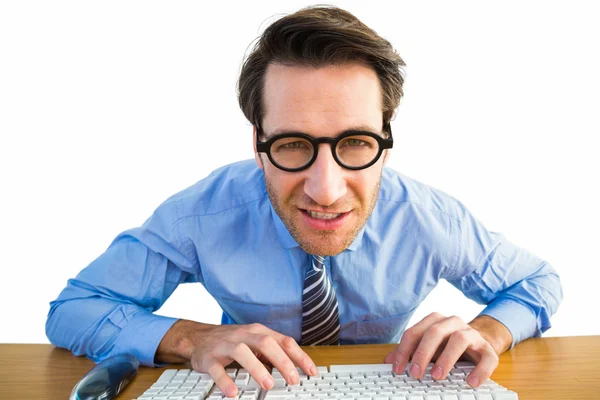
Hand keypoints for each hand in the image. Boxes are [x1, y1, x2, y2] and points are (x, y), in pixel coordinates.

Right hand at [178, 322, 316, 396]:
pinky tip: (233, 392)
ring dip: (257, 368)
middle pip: (266, 343)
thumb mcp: (255, 341)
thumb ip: (273, 352)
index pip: (284, 341)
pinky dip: (225, 381)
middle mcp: (244, 335)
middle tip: (293, 379)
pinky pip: (217, 369)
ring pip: (242, 352)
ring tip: (268, 384)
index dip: (299, 356)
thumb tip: (295, 369)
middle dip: (282, 361)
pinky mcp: (210, 358)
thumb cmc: (233, 341)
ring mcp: (226, 345)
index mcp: (258, 332)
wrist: (199, 337)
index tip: (311, 372)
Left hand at [384, 312, 498, 387]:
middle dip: (423, 353)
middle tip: (415, 373)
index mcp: (435, 320)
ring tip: (437, 376)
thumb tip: (389, 362)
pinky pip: (487, 357)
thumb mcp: (427, 347)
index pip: (415, 332)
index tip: (398, 369)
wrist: (478, 343)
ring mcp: (472, 334)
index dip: (404, 350)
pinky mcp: (488, 349)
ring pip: (460, 339)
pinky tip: (470, 382)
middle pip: (435, 332)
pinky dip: (480, 370)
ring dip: (447, 358)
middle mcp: (453, 323)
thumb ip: (409, 352)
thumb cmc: (447, 344)